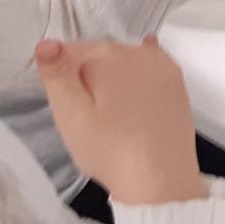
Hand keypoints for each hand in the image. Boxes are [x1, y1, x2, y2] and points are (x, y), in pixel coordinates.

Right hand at [36, 37, 203, 205]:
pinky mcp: (176, 82)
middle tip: (85, 114)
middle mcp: (137, 51)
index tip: (64, 103)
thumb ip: (57, 75)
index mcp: (106, 54)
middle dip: (86, 76)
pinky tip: (133, 84)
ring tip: (109, 114)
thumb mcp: (71, 114)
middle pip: (97, 55)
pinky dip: (137, 75)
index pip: (68, 52)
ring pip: (123, 61)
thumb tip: (48, 43)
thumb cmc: (110, 149)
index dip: (60, 77)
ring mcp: (161, 65)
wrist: (161, 180)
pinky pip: (149, 66)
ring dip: (111, 78)